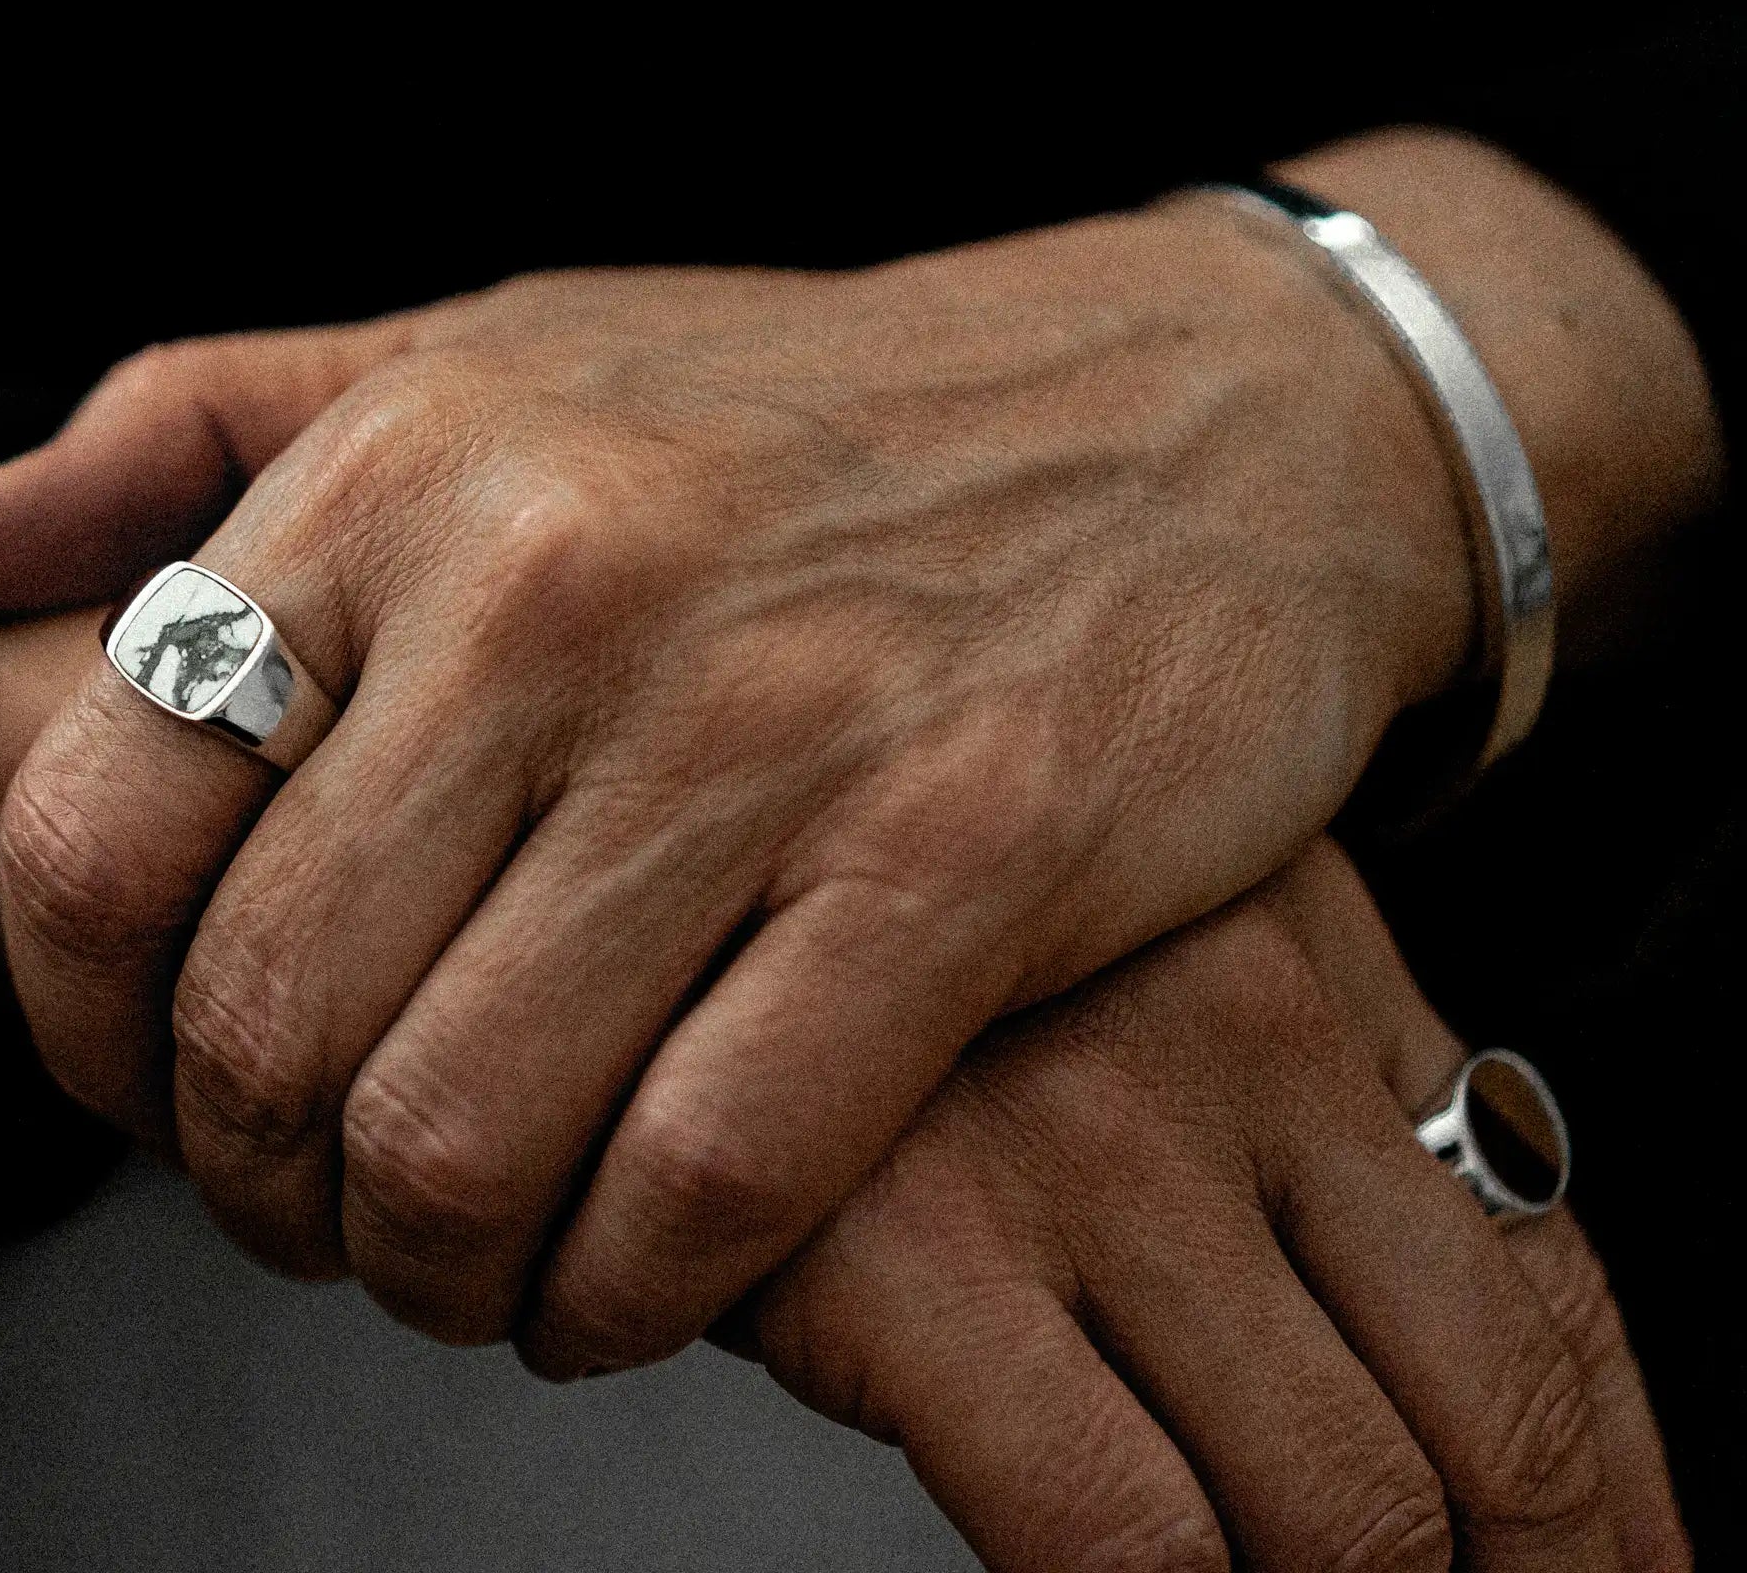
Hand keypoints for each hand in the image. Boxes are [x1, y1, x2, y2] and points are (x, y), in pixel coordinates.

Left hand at [0, 130, 1718, 1374]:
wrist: (1195, 417)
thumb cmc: (814, 415)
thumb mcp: (493, 346)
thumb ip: (200, 426)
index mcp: (415, 461)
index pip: (97, 822)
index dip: (81, 1031)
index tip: (156, 1094)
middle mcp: (564, 582)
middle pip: (266, 1026)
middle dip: (264, 1189)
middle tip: (337, 1198)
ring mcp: (769, 726)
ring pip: (464, 1136)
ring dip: (433, 1266)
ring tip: (479, 1246)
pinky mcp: (959, 859)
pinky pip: (702, 1180)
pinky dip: (625, 1292)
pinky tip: (634, 1271)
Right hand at [740, 842, 1688, 1571]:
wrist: (696, 814)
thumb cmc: (945, 928)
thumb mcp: (1176, 951)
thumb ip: (1360, 1121)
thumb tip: (1569, 1435)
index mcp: (1316, 975)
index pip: (1552, 1300)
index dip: (1618, 1517)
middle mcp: (1230, 1040)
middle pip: (1474, 1436)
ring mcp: (1075, 1137)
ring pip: (1329, 1516)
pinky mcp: (898, 1238)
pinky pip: (1115, 1543)